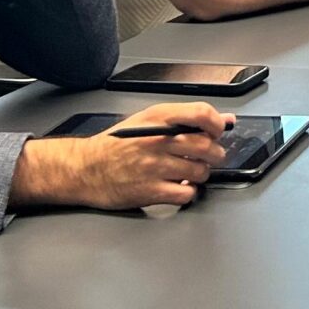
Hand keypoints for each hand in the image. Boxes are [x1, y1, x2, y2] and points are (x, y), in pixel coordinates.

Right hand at [10, 101, 230, 211]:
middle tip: (207, 157)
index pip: (202, 114)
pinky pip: (186, 194)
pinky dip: (188, 192)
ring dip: (200, 174)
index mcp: (159, 119)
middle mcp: (157, 141)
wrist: (84, 169)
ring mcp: (154, 167)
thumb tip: (224, 120)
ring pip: (199, 171)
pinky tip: (179, 187)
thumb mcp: (148, 121)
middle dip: (214, 154)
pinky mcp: (150, 191)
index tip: (217, 132)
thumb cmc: (116, 145)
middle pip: (206, 146)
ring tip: (189, 172)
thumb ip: (186, 119)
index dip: (216, 125)